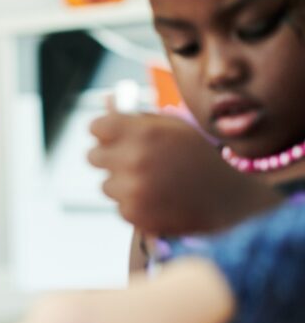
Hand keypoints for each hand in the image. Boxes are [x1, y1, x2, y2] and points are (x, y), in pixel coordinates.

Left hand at [88, 112, 280, 233]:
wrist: (229, 198)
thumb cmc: (198, 158)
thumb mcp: (174, 128)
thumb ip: (137, 120)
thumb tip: (104, 110)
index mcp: (143, 132)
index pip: (96, 126)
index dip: (104, 132)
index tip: (111, 137)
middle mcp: (134, 158)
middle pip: (92, 156)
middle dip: (108, 158)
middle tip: (131, 162)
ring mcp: (132, 188)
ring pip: (105, 184)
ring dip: (122, 184)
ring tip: (153, 184)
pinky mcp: (133, 213)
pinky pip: (119, 206)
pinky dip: (134, 205)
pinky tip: (159, 201)